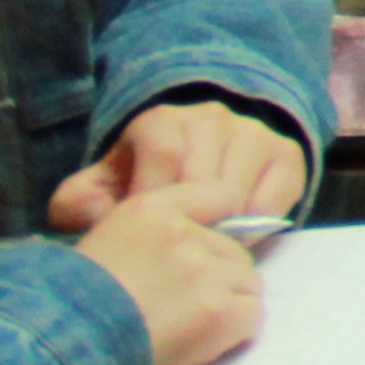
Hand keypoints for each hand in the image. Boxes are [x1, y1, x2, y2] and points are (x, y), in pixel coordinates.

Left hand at [46, 100, 305, 235]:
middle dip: (188, 224)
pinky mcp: (286, 154)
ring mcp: (253, 132)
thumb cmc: (140, 181)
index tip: (148, 233)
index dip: (157, 202)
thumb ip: (78, 203)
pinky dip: (254, 227)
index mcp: (162, 120)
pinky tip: (233, 236)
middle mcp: (211, 117)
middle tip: (176, 248)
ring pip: (239, 194)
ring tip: (201, 244)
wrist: (193, 159)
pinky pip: (273, 201)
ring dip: (220, 229)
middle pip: (205, 181)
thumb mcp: (99, 188)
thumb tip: (98, 216)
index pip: (166, 158)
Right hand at [69, 193, 266, 364]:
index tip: (206, 254)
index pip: (219, 195)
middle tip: (185, 308)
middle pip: (234, 250)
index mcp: (150, 209)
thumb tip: (185, 244)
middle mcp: (183, 233)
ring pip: (247, 283)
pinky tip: (200, 344)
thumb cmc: (67, 306)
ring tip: (189, 328)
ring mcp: (203, 271)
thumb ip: (148, 236)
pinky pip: (252, 315)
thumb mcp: (101, 244)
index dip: (218, 228)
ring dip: (228, 305)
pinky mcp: (218, 311)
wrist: (59, 349)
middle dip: (219, 277)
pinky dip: (233, 333)